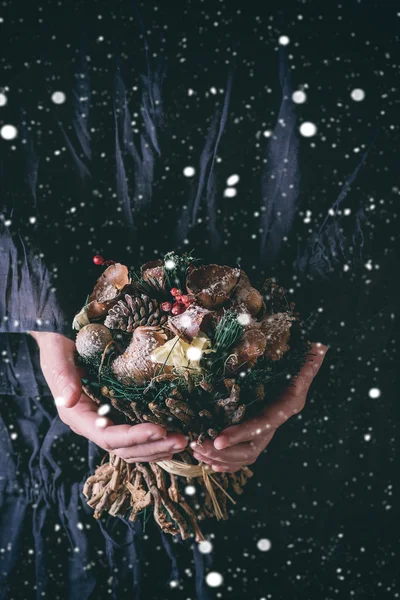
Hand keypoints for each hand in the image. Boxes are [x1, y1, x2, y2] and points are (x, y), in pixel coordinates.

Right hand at [29, 332, 187, 461]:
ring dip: (158, 448)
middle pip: (124, 448)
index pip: (107, 437)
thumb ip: (62, 376)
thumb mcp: (57, 355)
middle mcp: (93, 425)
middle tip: (181, 440)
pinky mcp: (118, 415)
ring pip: (133, 448)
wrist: (65, 341)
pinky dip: (155, 440)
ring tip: (183, 441)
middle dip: (153, 447)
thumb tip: (67, 400)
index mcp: (78, 415)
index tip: (160, 430)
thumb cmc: (61, 347)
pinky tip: (174, 435)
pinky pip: (137, 436)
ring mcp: (107, 422)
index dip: (134, 437)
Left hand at [190, 342, 328, 472]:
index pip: (263, 425)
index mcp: (288, 403)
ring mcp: (265, 425)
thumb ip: (309, 356)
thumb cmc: (299, 349)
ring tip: (196, 450)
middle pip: (252, 448)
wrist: (298, 352)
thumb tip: (319, 348)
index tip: (219, 440)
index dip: (242, 434)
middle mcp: (276, 418)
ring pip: (244, 453)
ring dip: (220, 457)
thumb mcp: (306, 351)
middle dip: (224, 452)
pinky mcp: (254, 426)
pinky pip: (240, 451)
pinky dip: (224, 458)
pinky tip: (206, 457)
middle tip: (197, 446)